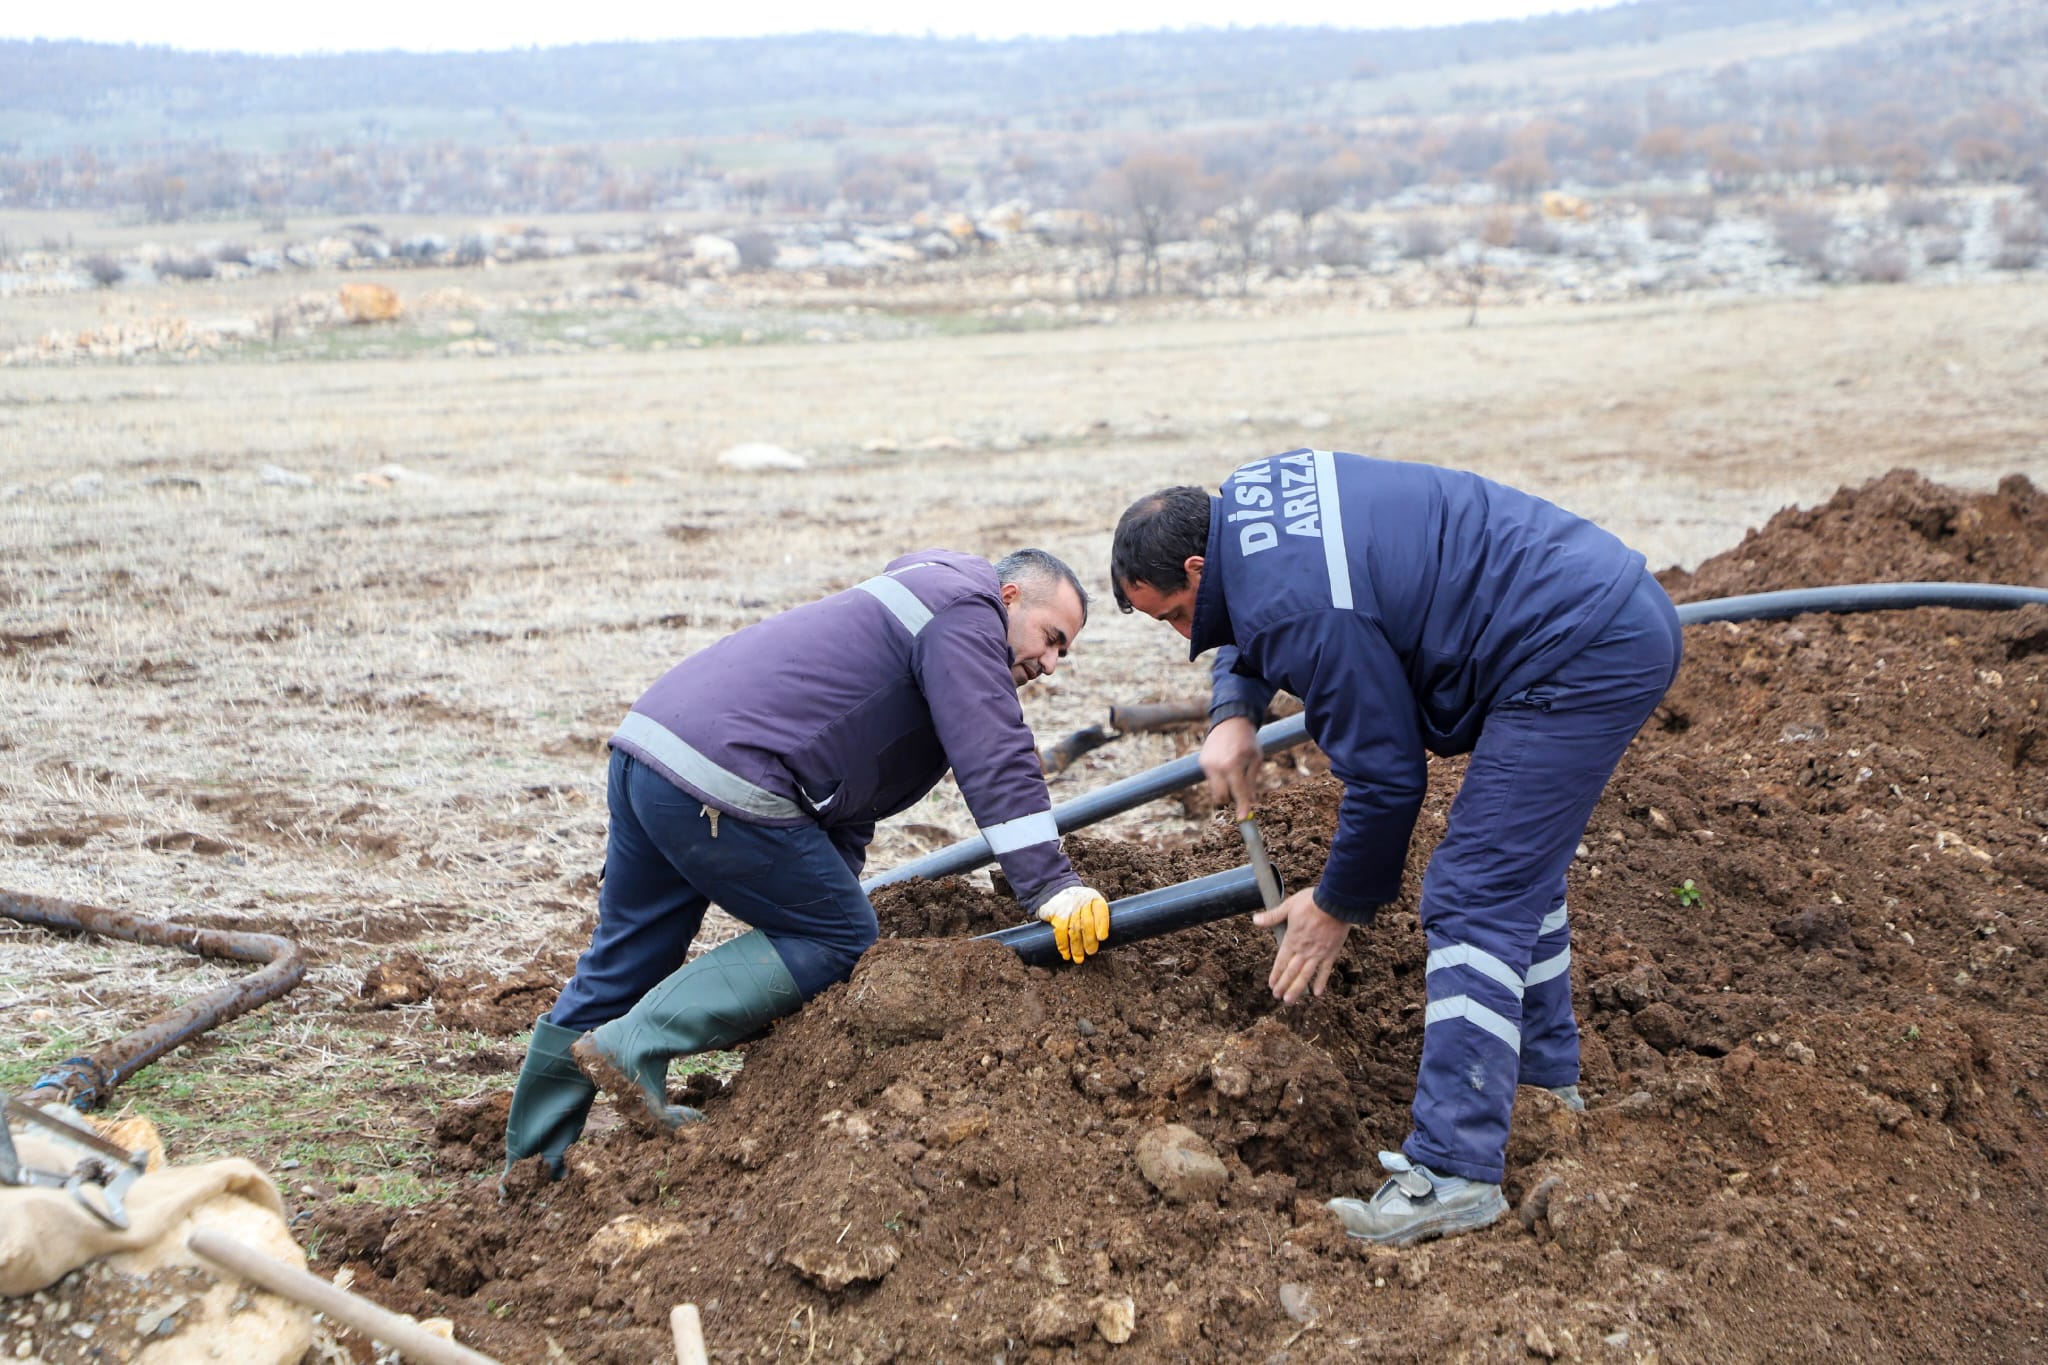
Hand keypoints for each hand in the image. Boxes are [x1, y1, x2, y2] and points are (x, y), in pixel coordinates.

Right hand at [1038, 886, 1110, 962]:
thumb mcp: (1094, 906)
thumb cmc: (1083, 906)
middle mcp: (1080, 900)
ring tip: (1078, 958)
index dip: (1101, 924)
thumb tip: (1108, 943)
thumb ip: (1100, 920)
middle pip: (1086, 922)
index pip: (1100, 909)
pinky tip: (1066, 953)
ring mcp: (1066, 906)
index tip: (1102, 938)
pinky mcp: (1053, 912)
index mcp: (1094, 898)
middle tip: (1091, 952)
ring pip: (1072, 929)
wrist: (1060, 892)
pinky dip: (1063, 945)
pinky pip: (1059, 931)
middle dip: (1089, 940)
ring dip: (1076, 947)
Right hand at [1200, 716, 1261, 820]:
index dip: (1242, 807)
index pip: (1238, 792)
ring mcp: (1207, 765)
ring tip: (1233, 772)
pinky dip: (1219, 779)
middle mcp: (1217, 767)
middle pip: (1220, 797)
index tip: (1243, 819)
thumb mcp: (1256, 760)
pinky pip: (1211, 779)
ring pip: (1214, 789)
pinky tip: (1226, 765)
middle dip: (1229, 800)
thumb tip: (1249, 801)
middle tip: (1239, 796)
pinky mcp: (1202, 762)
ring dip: (1224, 789)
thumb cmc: (1247, 741)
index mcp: (1233, 765)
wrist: (1230, 721)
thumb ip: (1251, 781)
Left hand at [1253, 886, 1350, 1003]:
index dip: (1276, 974)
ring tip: (1290, 1000)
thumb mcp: (1288, 906)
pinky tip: (1317, 993)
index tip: (1271, 985)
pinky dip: (1321, 982)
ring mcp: (1318, 953)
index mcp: (1292, 940)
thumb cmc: (1311, 902)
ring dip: (1297, 989)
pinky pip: (1325, 971)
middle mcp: (1304, 950)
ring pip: (1306, 975)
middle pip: (1291, 972)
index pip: (1281, 962)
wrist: (1335, 901)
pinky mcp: (1331, 953)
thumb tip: (1255, 920)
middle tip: (1277, 997)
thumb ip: (1273, 917)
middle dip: (1283, 985)